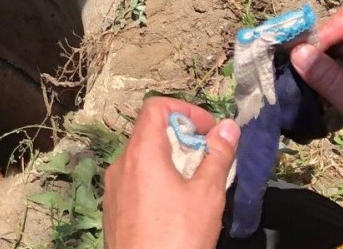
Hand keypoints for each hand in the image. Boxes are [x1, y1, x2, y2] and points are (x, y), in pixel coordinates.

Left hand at [104, 98, 239, 248]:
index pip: (156, 107)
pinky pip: (136, 181)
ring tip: (197, 184)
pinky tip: (177, 206)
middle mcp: (121, 164)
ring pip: (143, 159)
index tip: (210, 131)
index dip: (185, 110)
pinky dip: (157, 180)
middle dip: (183, 138)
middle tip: (209, 159)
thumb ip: (218, 156)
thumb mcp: (206, 195)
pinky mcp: (114, 209)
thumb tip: (229, 127)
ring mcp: (114, 188)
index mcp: (141, 153)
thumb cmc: (178, 235)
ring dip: (171, 161)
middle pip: (149, 132)